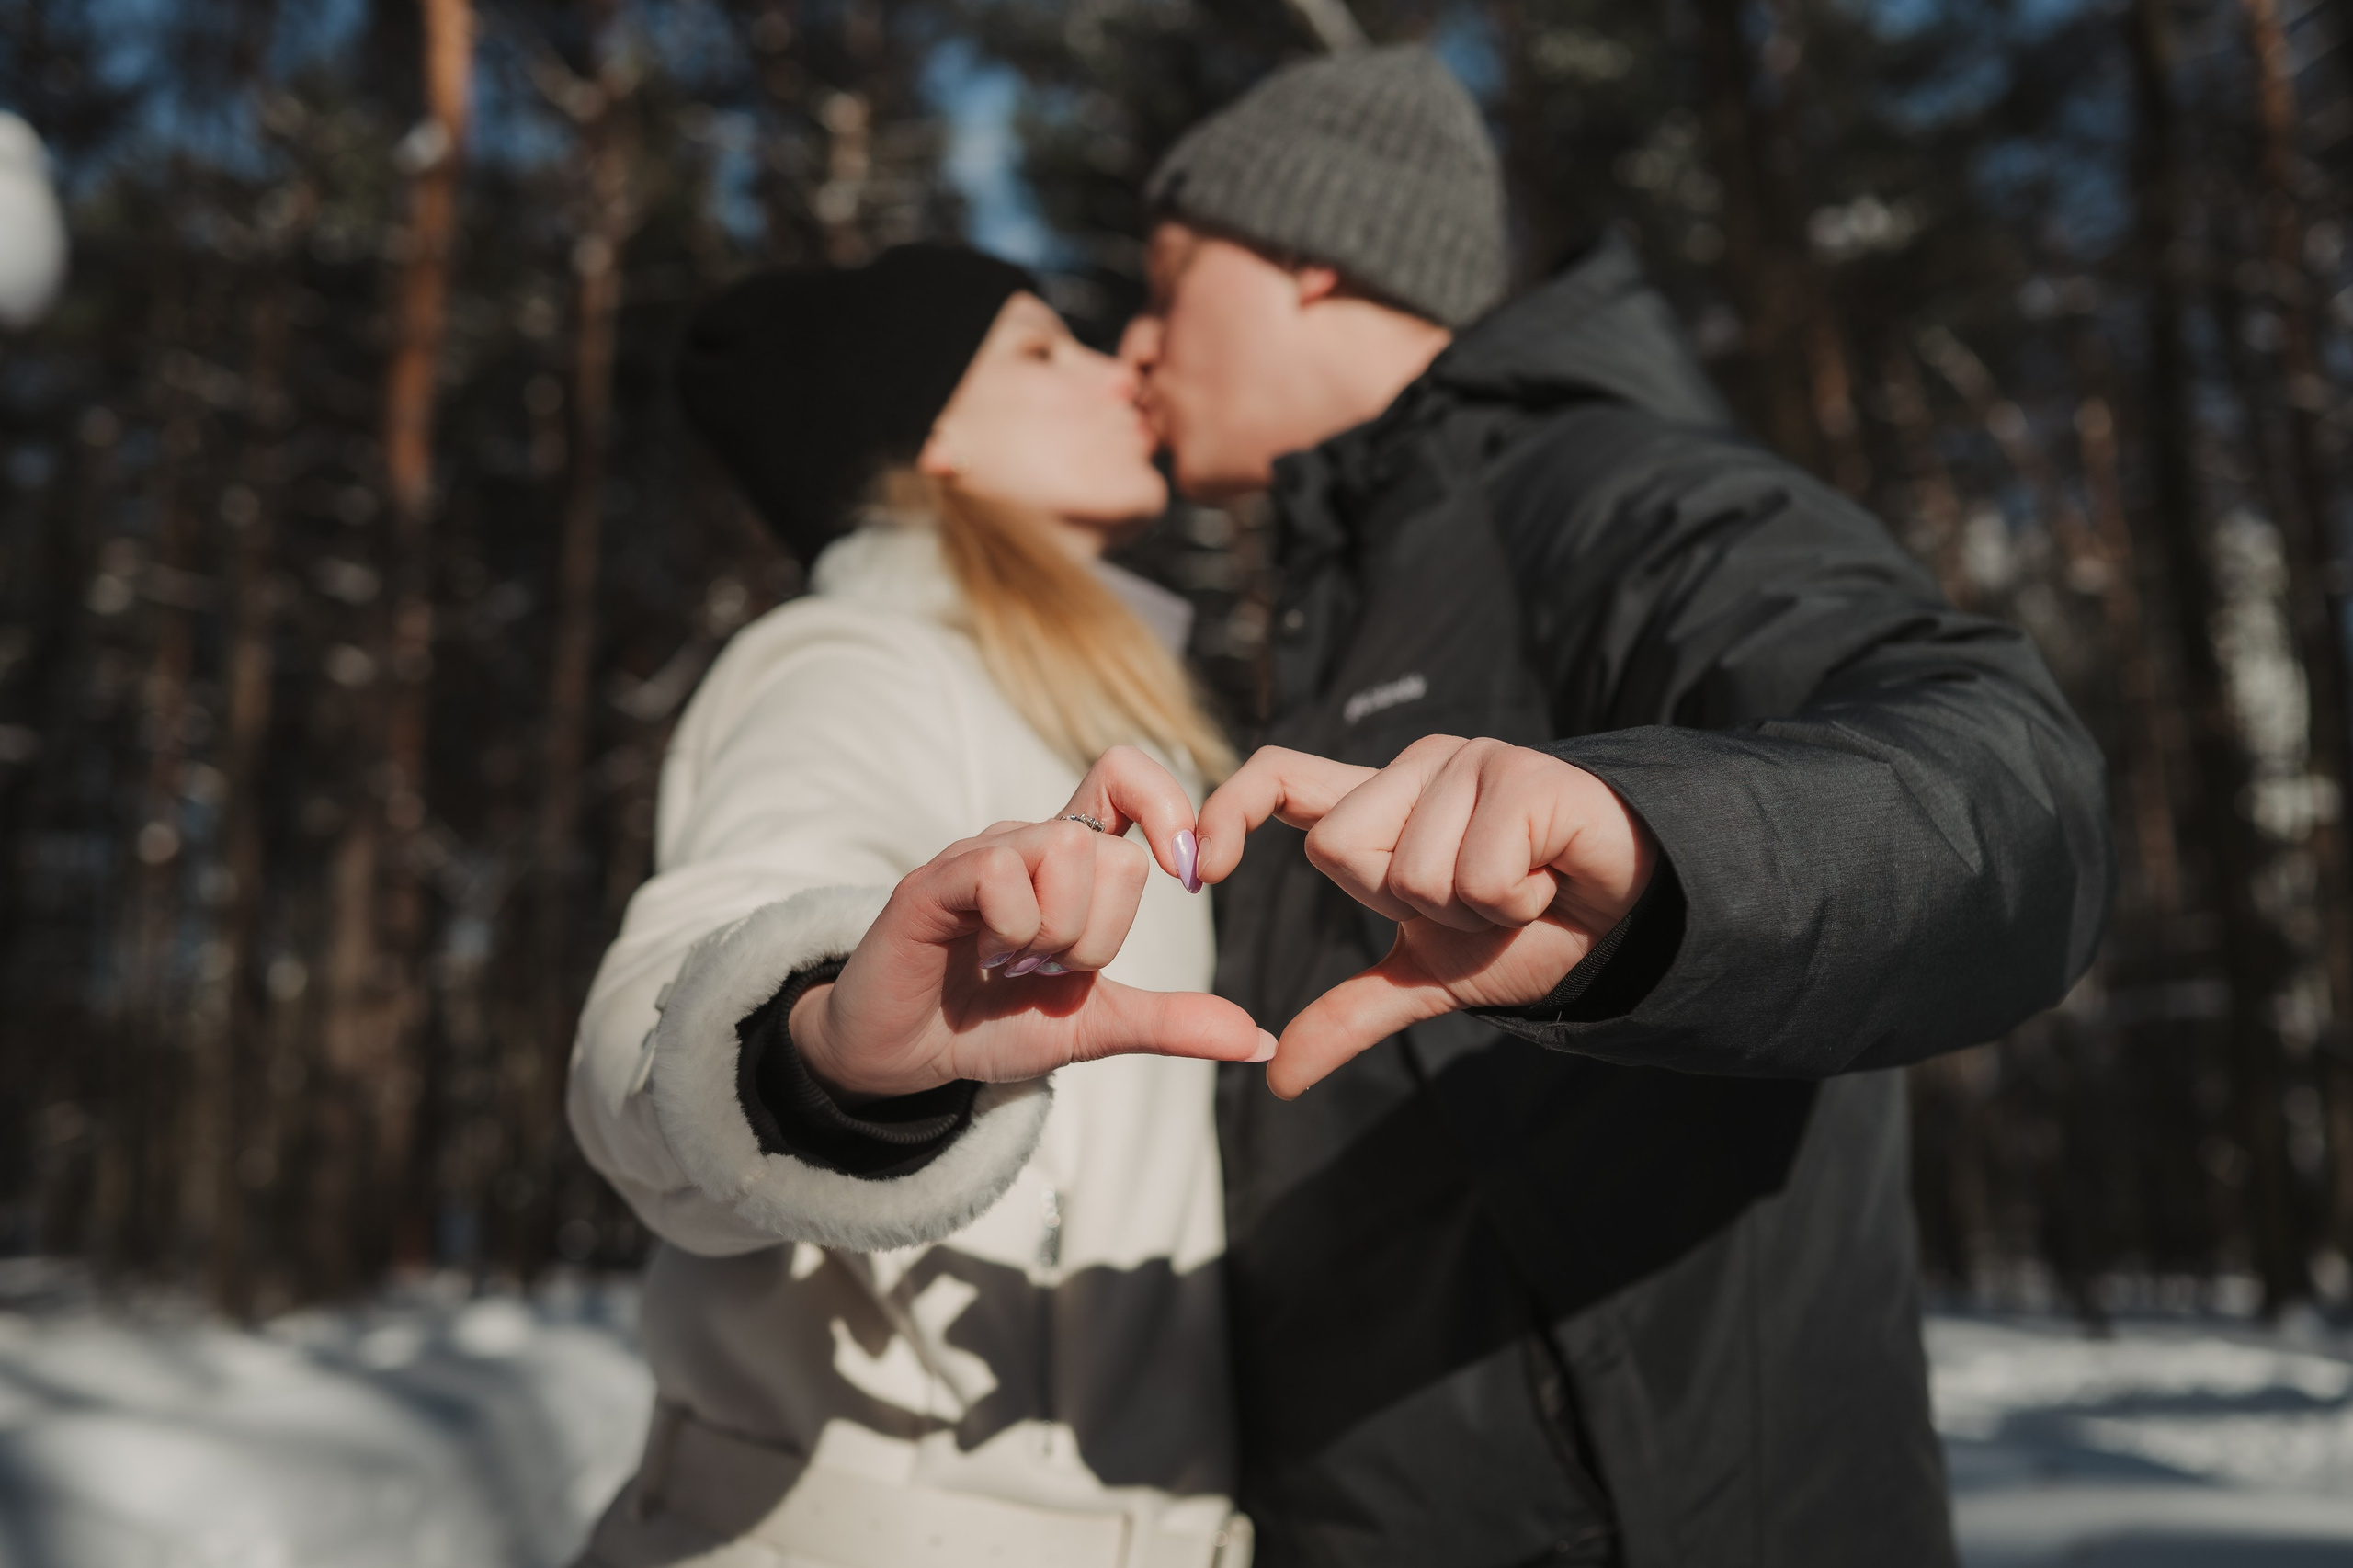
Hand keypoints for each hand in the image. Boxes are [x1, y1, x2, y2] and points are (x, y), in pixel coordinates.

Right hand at [793, 746, 1271, 1097]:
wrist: (901, 1060)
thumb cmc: (990, 1024)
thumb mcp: (1094, 1027)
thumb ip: (1171, 1024)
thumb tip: (1257, 1042)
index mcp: (1071, 861)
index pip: (1129, 777)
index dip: (1171, 811)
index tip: (1189, 877)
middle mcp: (1026, 842)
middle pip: (1115, 850)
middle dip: (1101, 936)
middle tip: (1050, 970)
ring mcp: (977, 857)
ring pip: (1068, 852)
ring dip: (1058, 934)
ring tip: (1013, 965)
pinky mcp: (932, 882)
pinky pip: (1002, 872)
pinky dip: (1013, 929)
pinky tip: (982, 958)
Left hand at [1194, 736, 1655, 1098]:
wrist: (1629, 920)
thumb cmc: (1528, 930)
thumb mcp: (1429, 977)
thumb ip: (1350, 1014)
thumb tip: (1277, 1079)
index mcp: (1378, 805)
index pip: (1276, 776)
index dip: (1229, 808)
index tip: (1204, 868)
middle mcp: (1415, 768)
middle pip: (1339, 851)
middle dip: (1405, 906)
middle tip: (1472, 900)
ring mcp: (1470, 761)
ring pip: (1413, 871)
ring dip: (1472, 908)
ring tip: (1518, 888)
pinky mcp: (1525, 773)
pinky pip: (1479, 870)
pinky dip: (1516, 899)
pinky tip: (1547, 879)